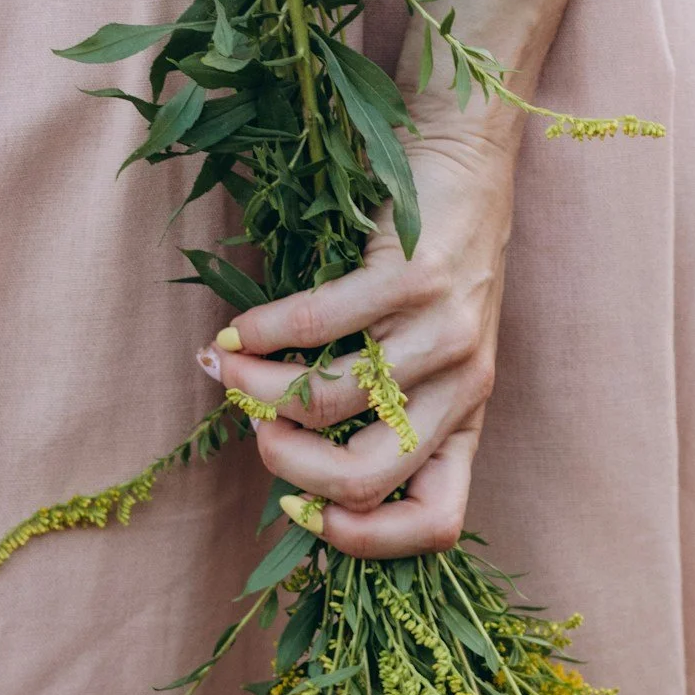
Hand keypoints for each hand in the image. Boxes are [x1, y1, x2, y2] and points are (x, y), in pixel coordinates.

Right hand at [199, 103, 520, 558]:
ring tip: (227, 370)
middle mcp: (464, 384)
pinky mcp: (414, 277)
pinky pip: (318, 328)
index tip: (301, 510)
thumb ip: (373, 402)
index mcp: (467, 417)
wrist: (468, 156)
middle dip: (289, 470)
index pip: (437, 523)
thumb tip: (275, 444)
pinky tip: (236, 332)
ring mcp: (444, 332)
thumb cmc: (434, 259)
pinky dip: (262, 337)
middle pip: (368, 479)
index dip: (361, 538)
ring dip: (257, 393)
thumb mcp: (424, 348)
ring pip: (332, 404)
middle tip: (256, 432)